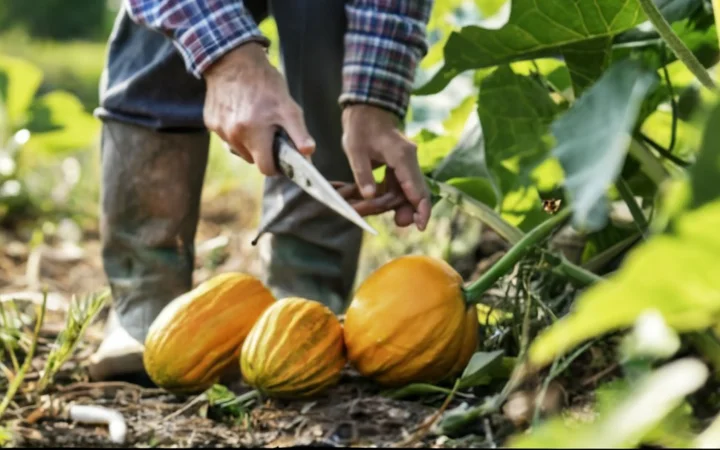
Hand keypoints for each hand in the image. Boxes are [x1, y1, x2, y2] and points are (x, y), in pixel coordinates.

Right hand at [202, 43, 314, 174]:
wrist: (233, 59)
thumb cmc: (265, 83)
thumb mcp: (288, 107)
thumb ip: (298, 133)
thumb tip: (308, 153)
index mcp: (254, 134)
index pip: (266, 168)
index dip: (277, 167)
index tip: (282, 159)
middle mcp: (234, 135)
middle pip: (252, 159)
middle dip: (263, 151)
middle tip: (271, 133)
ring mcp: (220, 130)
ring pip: (239, 149)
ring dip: (249, 142)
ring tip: (256, 120)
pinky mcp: (211, 122)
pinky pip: (227, 136)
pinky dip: (236, 131)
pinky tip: (241, 112)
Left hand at [341, 104, 431, 230]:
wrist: (366, 109)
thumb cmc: (361, 126)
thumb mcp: (355, 150)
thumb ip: (363, 174)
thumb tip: (370, 196)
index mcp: (402, 156)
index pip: (417, 188)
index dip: (421, 209)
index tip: (420, 226)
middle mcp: (409, 161)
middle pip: (412, 194)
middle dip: (398, 210)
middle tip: (379, 217)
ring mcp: (405, 164)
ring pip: (402, 192)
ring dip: (385, 203)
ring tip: (360, 209)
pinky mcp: (398, 166)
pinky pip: (395, 186)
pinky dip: (382, 195)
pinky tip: (365, 200)